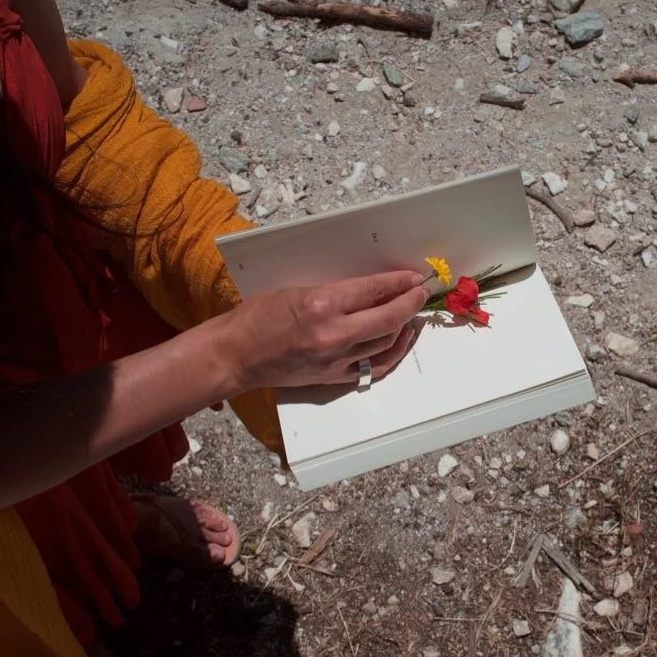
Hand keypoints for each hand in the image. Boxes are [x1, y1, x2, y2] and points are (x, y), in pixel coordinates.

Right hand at [216, 270, 429, 390]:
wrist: (236, 355)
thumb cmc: (257, 317)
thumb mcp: (297, 290)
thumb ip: (336, 291)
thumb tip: (371, 289)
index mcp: (321, 304)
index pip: (373, 290)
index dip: (398, 283)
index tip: (413, 278)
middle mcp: (333, 333)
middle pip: (388, 318)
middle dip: (411, 303)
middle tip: (421, 293)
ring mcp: (335, 360)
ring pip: (386, 343)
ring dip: (404, 327)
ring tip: (411, 315)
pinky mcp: (333, 378)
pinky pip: (374, 368)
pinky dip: (392, 354)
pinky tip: (399, 342)